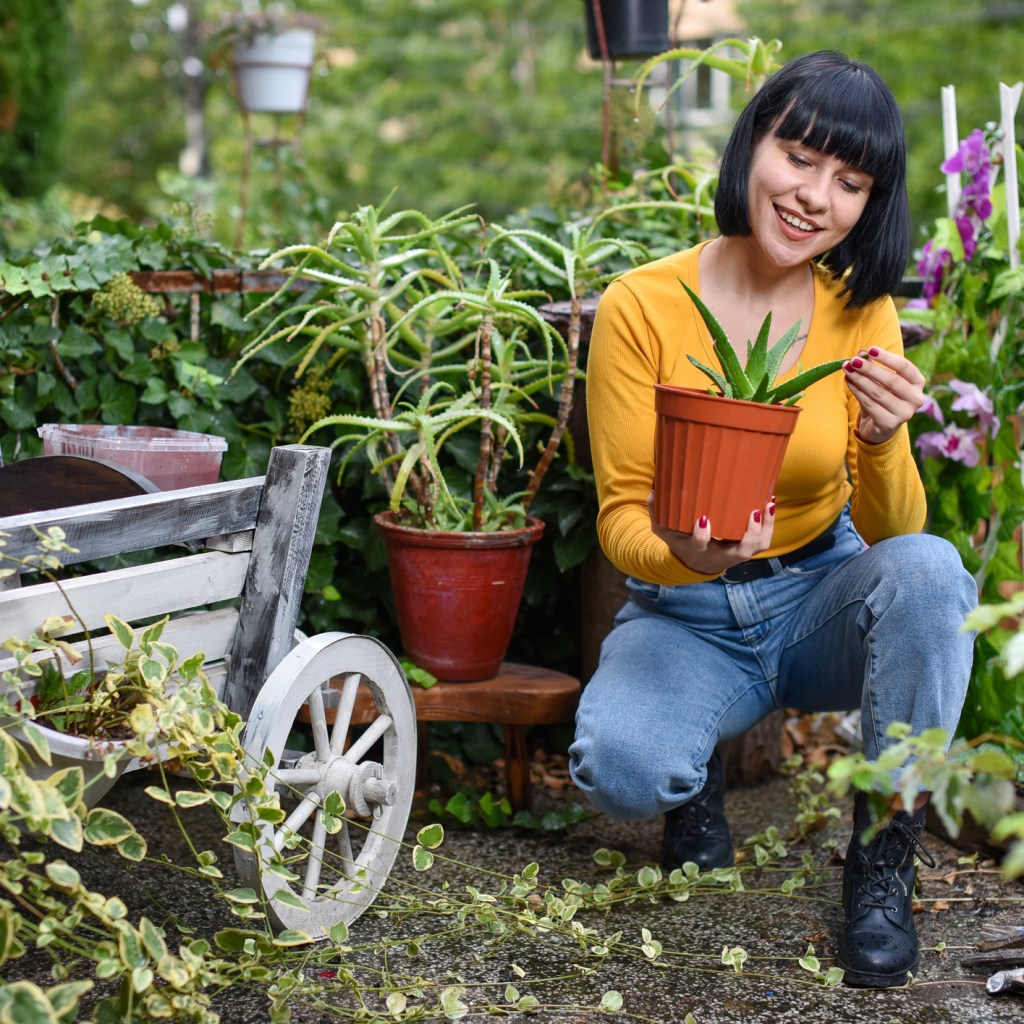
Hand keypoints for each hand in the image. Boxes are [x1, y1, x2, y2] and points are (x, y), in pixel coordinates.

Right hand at [649, 493, 775, 575]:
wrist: (695, 562)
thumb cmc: (679, 539)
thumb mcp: (663, 527)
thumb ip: (657, 508)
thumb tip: (656, 485)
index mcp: (696, 551)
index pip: (699, 546)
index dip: (702, 536)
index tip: (703, 520)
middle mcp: (719, 556)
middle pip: (740, 552)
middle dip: (749, 534)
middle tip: (752, 513)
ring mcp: (735, 554)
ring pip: (757, 547)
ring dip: (765, 528)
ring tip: (767, 505)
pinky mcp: (746, 549)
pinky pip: (763, 542)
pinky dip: (769, 526)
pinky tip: (769, 505)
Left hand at [843, 346, 924, 444]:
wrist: (879, 426)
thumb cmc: (882, 397)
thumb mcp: (879, 381)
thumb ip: (873, 366)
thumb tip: (861, 353)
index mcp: (918, 383)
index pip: (905, 367)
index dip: (887, 357)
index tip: (870, 349)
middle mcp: (916, 399)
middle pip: (891, 380)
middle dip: (870, 369)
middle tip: (853, 360)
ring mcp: (904, 413)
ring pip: (878, 393)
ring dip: (860, 379)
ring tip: (847, 369)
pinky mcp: (889, 424)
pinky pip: (870, 404)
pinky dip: (857, 391)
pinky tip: (848, 382)